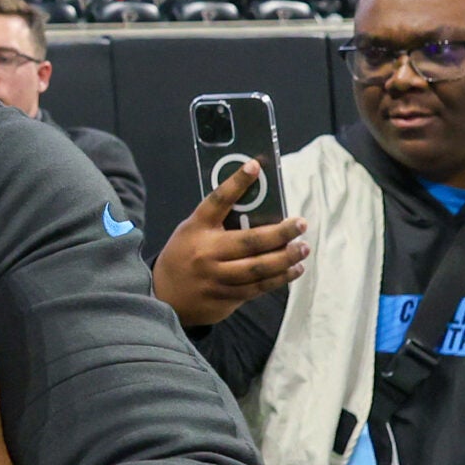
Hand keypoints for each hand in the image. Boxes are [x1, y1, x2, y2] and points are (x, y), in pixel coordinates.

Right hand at [150, 162, 308, 326]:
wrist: (162, 298)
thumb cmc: (183, 257)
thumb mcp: (191, 233)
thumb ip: (218, 223)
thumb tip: (262, 211)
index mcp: (196, 229)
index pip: (217, 201)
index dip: (236, 183)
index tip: (254, 165)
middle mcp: (206, 253)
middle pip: (249, 241)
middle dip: (280, 233)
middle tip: (300, 224)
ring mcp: (216, 278)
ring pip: (258, 268)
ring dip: (285, 258)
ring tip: (302, 248)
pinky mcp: (224, 298)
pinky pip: (257, 288)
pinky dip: (279, 278)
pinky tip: (293, 270)